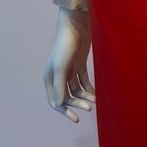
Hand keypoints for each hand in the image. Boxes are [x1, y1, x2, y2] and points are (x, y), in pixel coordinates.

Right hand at [44, 7, 94, 122]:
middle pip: (67, 97)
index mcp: (49, 79)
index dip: (64, 111)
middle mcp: (58, 77)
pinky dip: (89, 89)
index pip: (55, 101)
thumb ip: (60, 86)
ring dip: (85, 97)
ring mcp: (69, 71)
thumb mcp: (61, 67)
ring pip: (76, 91)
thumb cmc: (65, 46)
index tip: (75, 119)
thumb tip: (58, 105)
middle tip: (90, 107)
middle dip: (77, 104)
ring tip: (95, 101)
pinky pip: (83, 82)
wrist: (76, 27)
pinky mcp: (79, 66)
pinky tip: (96, 95)